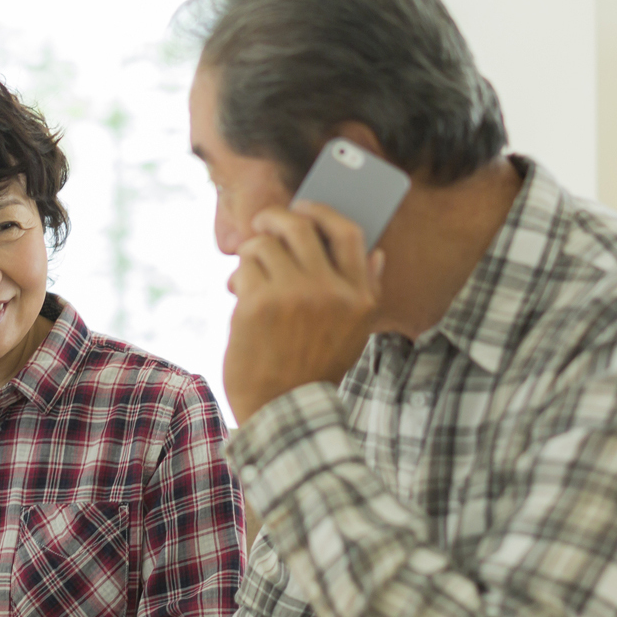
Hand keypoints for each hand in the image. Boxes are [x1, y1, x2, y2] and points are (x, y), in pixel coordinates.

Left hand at [223, 200, 384, 422]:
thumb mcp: (355, 332)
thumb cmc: (315, 368)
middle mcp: (330, 290)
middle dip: (274, 217)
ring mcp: (294, 295)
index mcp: (359, 296)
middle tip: (262, 223)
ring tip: (248, 272)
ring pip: (264, 245)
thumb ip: (368, 289)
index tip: (303, 206)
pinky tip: (239, 295)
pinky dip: (238, 278)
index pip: (348, 232)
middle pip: (300, 226)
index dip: (323, 211)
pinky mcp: (259, 304)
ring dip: (251, 253)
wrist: (284, 410)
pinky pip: (244, 268)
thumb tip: (378, 252)